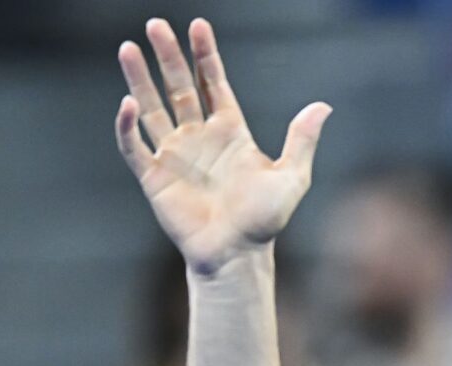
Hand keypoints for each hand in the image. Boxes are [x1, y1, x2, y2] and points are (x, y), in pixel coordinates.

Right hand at [115, 18, 330, 273]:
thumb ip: (301, 140)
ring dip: (140, 79)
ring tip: (128, 48)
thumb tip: (323, 106)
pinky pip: (135, 146)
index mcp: (230, 131)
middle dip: (168, 55)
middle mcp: (199, 137)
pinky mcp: (154, 177)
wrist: (238, 254)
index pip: (213, 82)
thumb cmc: (265, 220)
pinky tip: (128, 104)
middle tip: (155, 24)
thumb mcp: (292, 177)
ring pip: (152, 108)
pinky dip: (128, 127)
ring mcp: (174, 154)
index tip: (199, 26)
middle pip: (179, 86)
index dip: (204, 54)